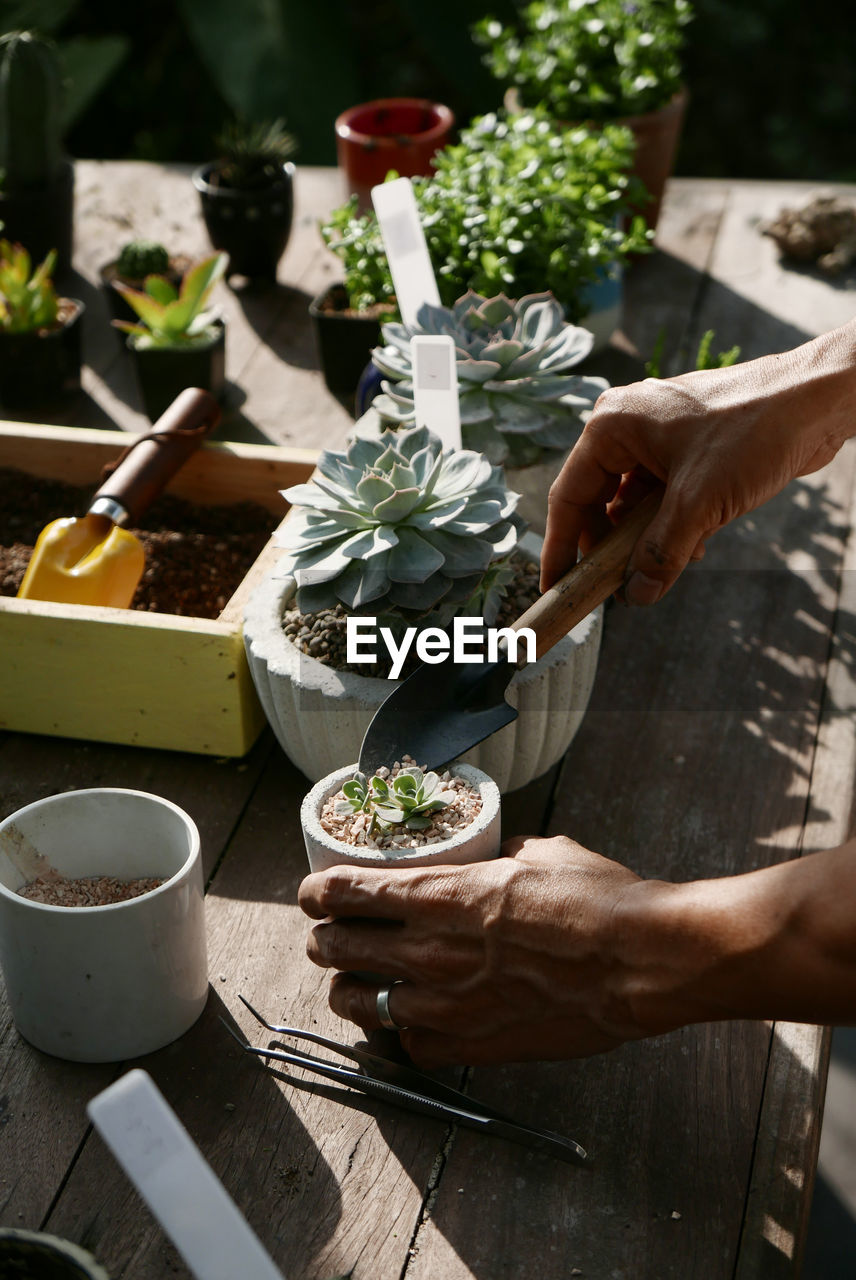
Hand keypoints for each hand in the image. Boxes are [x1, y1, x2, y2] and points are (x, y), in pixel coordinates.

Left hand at [298, 835, 654, 1067]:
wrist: (639, 962)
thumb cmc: (597, 902)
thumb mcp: (540, 853)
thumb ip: (497, 856)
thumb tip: (488, 857)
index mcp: (441, 895)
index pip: (345, 892)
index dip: (316, 892)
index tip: (313, 892)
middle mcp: (430, 951)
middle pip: (335, 947)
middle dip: (324, 938)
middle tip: (330, 934)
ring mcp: (445, 1004)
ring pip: (356, 1002)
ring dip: (347, 987)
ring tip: (353, 981)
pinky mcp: (470, 1045)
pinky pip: (407, 1047)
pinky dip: (398, 1034)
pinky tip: (405, 1023)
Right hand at [540, 325, 855, 600]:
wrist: (817, 400)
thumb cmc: (755, 430)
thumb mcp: (699, 502)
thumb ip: (660, 552)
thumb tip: (636, 594)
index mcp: (612, 426)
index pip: (569, 497)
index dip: (561, 548)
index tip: (555, 587)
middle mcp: (627, 427)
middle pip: (598, 501)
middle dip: (609, 547)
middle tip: (611, 588)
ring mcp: (659, 437)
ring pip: (633, 503)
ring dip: (646, 540)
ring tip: (663, 568)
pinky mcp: (688, 448)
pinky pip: (663, 496)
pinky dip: (671, 525)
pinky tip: (693, 546)